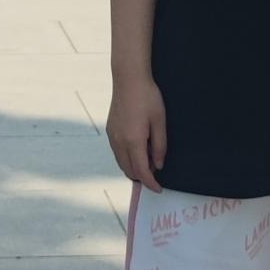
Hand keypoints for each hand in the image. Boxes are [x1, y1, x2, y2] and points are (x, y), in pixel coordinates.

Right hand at [109, 76, 168, 191]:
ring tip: (148, 161)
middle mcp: (119, 142)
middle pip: (129, 171)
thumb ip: (160, 146)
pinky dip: (127, 159)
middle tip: (156, 171)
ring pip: (122, 163)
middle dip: (143, 177)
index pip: (142, 172)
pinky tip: (138, 150)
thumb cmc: (148, 98)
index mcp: (133, 141)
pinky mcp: (110, 131)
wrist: (128, 80)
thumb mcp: (160, 121)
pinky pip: (117, 153)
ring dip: (134, 168)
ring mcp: (112, 137)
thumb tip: (158, 166)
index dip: (151, 184)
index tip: (158, 189)